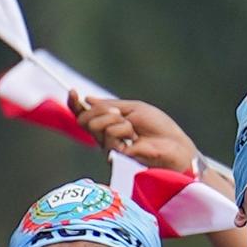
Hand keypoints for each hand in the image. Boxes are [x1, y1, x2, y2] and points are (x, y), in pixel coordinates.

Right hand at [70, 90, 201, 175]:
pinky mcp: (115, 156)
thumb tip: (87, 99)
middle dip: (100, 110)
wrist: (174, 145)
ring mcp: (109, 147)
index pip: (84, 115)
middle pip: (85, 119)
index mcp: (110, 124)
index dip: (75, 104)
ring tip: (133, 128)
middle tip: (119, 113)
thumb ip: (110, 105)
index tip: (72, 91)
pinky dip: (122, 129)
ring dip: (115, 120)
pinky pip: (108, 134)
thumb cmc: (159, 128)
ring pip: (95, 125)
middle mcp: (106, 136)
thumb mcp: (134, 109)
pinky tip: (134, 137)